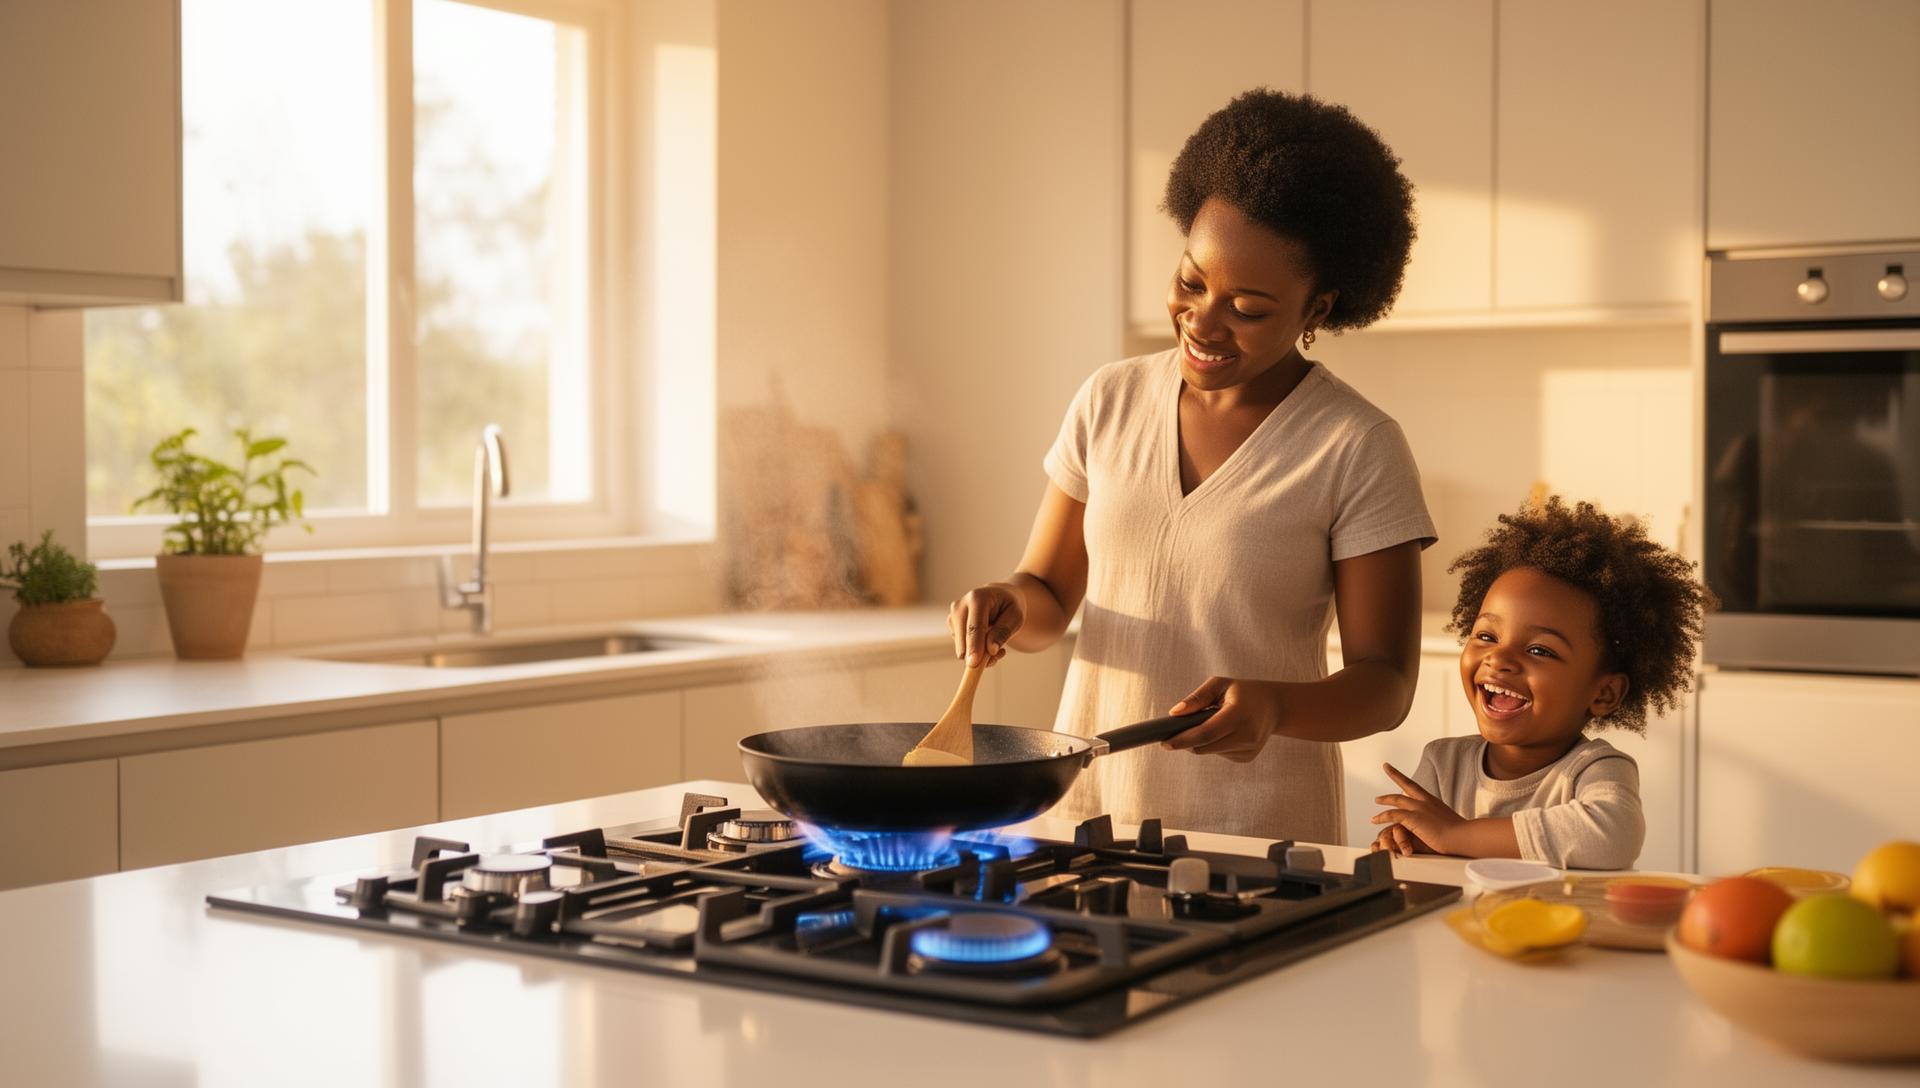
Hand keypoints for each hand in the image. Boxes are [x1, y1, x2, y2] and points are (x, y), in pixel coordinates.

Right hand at [947, 582, 1023, 666]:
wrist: (998, 598)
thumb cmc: (1008, 607)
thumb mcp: (1016, 617)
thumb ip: (1003, 632)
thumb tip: (990, 650)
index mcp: (977, 598)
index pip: (974, 627)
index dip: (974, 646)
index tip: (973, 663)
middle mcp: (960, 606)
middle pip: (963, 639)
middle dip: (979, 655)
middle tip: (1000, 654)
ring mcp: (953, 616)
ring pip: (961, 647)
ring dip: (980, 654)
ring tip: (996, 644)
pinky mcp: (951, 626)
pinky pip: (961, 648)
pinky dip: (975, 651)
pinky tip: (986, 642)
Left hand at [1162, 677, 1279, 762]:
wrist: (1275, 706)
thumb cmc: (1243, 692)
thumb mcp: (1220, 685)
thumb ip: (1197, 698)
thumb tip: (1174, 714)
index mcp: (1239, 715)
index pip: (1206, 733)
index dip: (1183, 739)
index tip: (1164, 742)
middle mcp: (1247, 736)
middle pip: (1205, 746)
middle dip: (1186, 741)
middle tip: (1173, 733)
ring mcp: (1248, 750)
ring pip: (1210, 751)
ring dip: (1201, 741)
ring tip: (1210, 723)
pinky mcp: (1247, 758)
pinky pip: (1219, 754)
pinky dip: (1214, 744)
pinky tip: (1224, 732)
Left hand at [1371, 763, 1463, 854]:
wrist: (1464, 837)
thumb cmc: (1461, 835)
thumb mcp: (1449, 823)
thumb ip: (1439, 820)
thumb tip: (1441, 825)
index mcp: (1433, 801)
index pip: (1416, 786)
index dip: (1404, 777)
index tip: (1395, 768)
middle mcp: (1425, 801)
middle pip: (1406, 785)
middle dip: (1395, 775)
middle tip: (1386, 767)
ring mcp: (1419, 808)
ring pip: (1396, 800)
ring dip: (1384, 800)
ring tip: (1376, 801)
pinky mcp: (1414, 818)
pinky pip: (1392, 815)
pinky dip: (1382, 817)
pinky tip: (1375, 820)